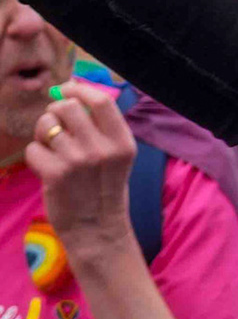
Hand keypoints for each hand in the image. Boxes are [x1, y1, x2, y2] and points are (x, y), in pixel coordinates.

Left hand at [25, 85, 138, 257]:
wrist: (96, 229)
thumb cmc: (104, 189)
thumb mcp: (116, 157)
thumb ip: (101, 129)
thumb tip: (71, 94)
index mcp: (123, 142)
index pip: (101, 101)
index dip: (79, 90)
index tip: (67, 89)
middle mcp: (103, 149)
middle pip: (67, 107)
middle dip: (54, 111)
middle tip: (55, 123)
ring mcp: (79, 161)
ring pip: (46, 126)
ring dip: (42, 134)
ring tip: (51, 149)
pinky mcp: (56, 174)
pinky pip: (33, 149)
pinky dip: (35, 156)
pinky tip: (47, 168)